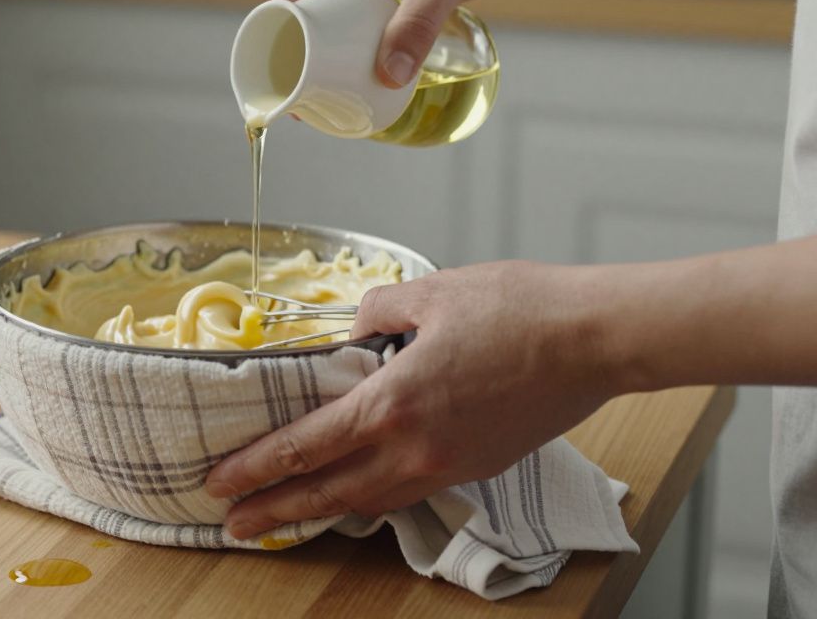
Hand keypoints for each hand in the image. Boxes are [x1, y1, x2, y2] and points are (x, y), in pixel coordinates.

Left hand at [205, 261, 621, 539]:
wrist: (596, 340)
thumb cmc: (520, 309)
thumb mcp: (430, 293)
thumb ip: (374, 313)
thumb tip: (352, 334)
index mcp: (393, 404)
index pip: (303, 447)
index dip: (255, 468)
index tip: (219, 482)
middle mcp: (415, 448)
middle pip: (327, 493)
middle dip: (273, 511)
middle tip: (231, 524)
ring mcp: (449, 465)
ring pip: (368, 500)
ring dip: (319, 512)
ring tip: (282, 518)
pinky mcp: (476, 467)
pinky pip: (407, 491)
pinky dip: (369, 497)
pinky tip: (354, 491)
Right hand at [275, 0, 560, 86]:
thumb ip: (415, 28)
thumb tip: (389, 74)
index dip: (283, 19)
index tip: (280, 58)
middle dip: (306, 36)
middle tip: (303, 79)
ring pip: (338, 5)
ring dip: (333, 38)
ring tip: (326, 78)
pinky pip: (365, 9)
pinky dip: (360, 34)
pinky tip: (361, 61)